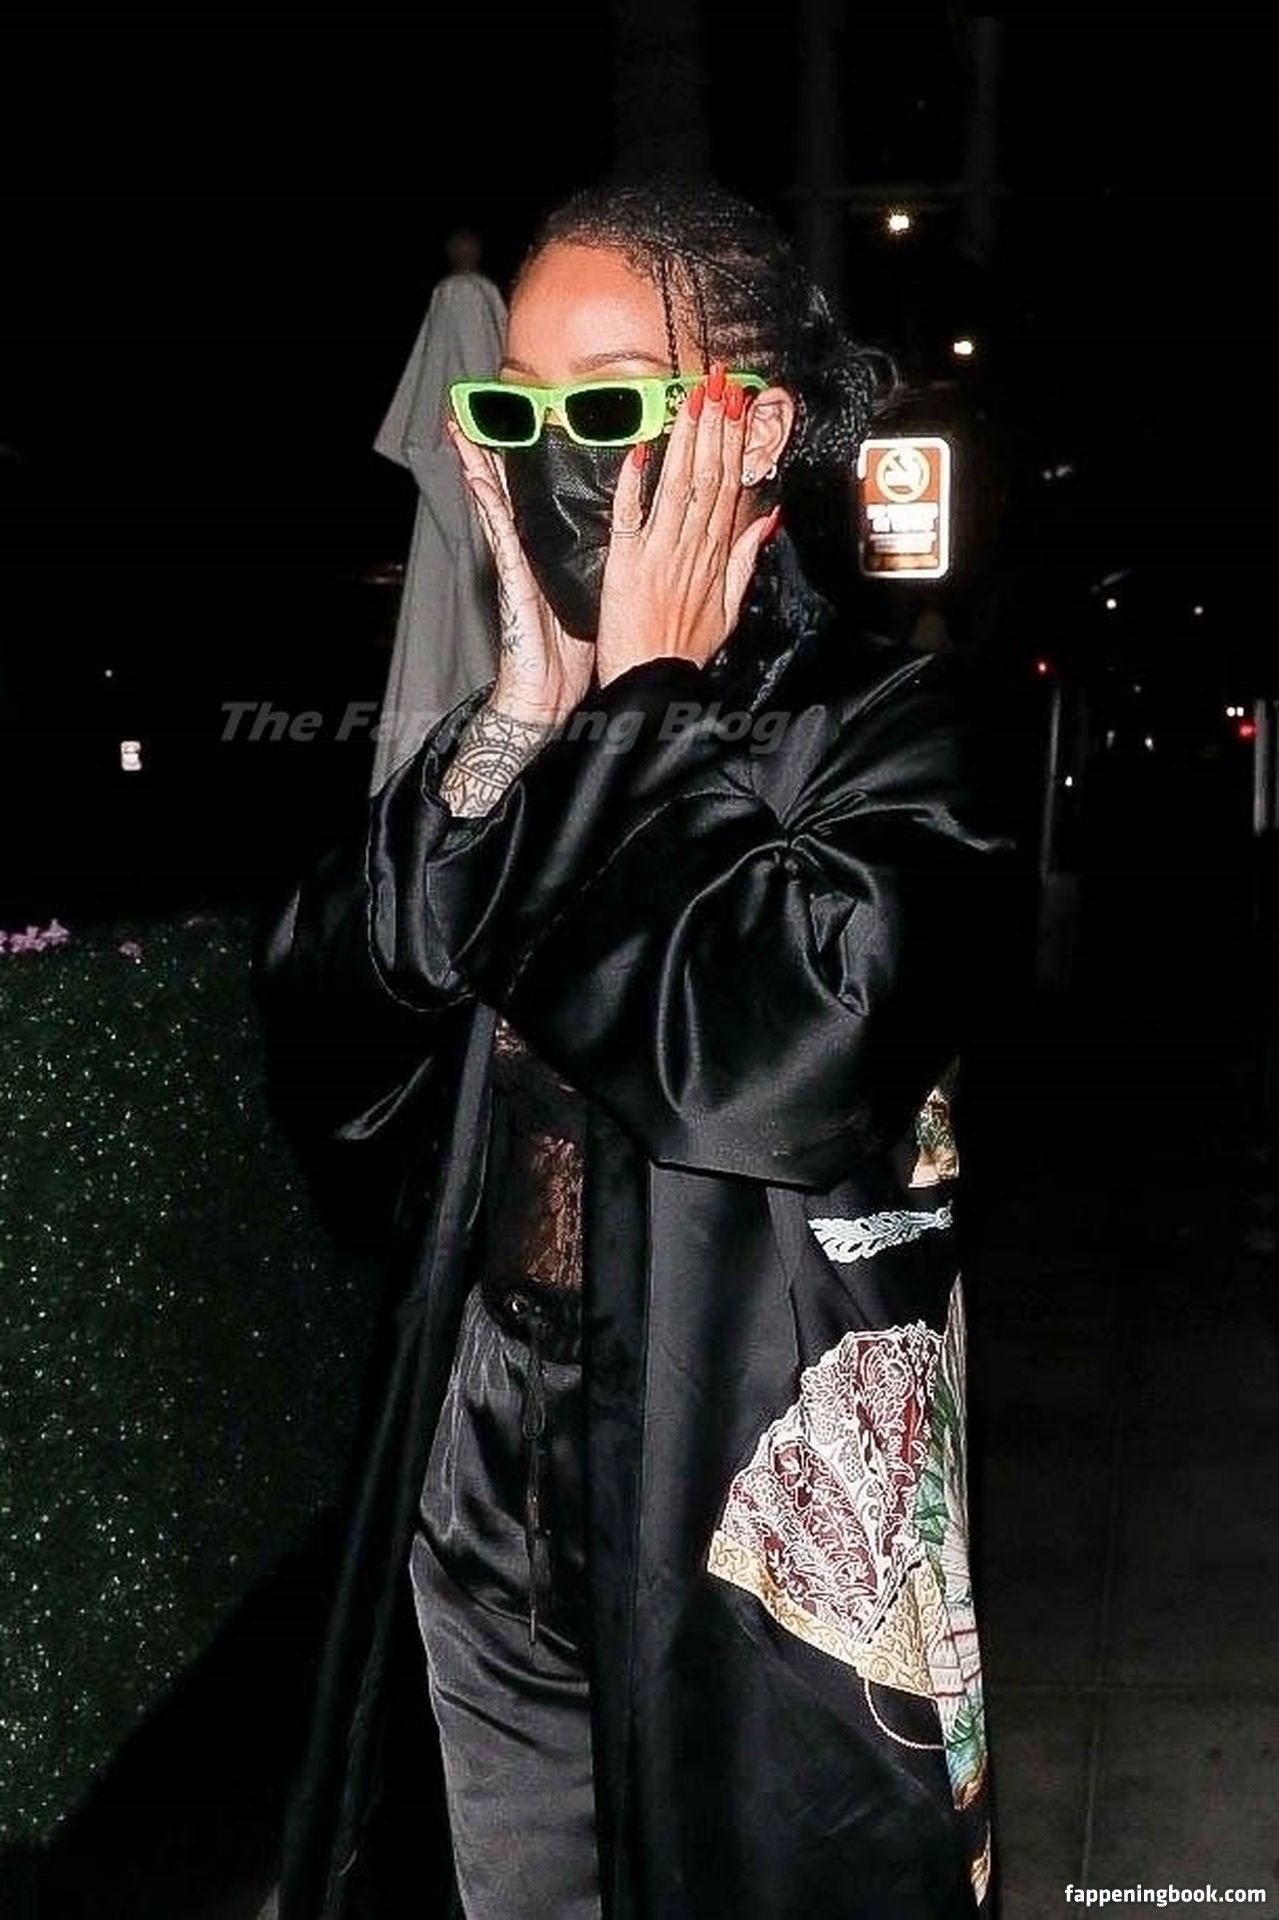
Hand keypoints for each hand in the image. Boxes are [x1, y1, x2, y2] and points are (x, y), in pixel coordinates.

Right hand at [446, 418, 594, 723]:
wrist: (548, 698)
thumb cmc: (576, 655)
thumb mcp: (602, 598)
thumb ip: (613, 566)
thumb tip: (639, 540)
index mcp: (558, 555)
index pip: (549, 498)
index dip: (541, 461)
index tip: (538, 423)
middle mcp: (534, 553)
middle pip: (517, 492)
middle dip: (502, 451)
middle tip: (488, 409)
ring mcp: (517, 565)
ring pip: (499, 503)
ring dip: (481, 464)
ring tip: (467, 428)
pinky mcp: (511, 580)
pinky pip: (499, 534)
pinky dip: (487, 502)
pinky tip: (477, 476)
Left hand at [593, 366, 780, 688]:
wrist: (651, 682)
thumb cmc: (684, 650)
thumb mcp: (729, 609)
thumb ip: (745, 560)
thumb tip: (768, 518)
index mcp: (714, 556)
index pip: (727, 486)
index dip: (732, 441)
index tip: (736, 404)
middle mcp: (690, 549)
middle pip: (707, 476)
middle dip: (714, 425)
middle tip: (717, 381)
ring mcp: (659, 555)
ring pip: (677, 487)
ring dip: (684, 440)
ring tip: (691, 399)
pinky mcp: (626, 566)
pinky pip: (631, 518)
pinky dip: (635, 485)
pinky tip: (640, 451)